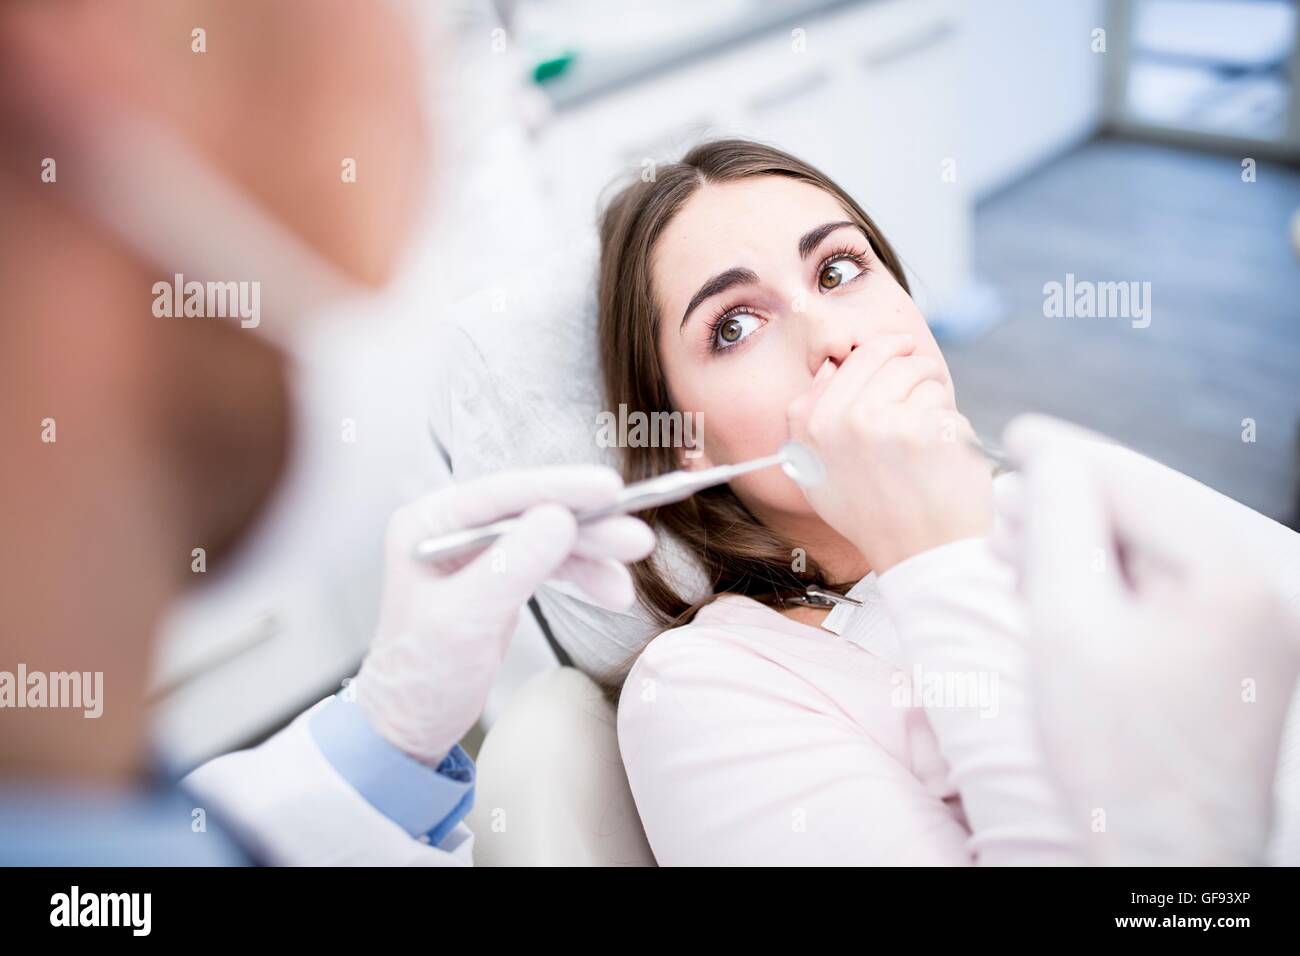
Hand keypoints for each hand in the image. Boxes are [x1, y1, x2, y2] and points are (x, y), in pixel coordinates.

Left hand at [353, 465, 654, 765]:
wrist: (410, 726)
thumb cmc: (420, 678)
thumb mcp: (466, 621)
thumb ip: (511, 567)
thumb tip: (560, 518)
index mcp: (428, 523)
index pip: (503, 494)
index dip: (560, 488)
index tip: (608, 488)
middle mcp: (454, 527)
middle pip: (534, 512)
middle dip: (588, 527)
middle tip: (637, 539)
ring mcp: (480, 552)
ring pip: (550, 538)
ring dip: (593, 555)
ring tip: (627, 578)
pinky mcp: (502, 576)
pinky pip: (551, 563)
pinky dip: (583, 576)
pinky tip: (612, 590)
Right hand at [785, 334, 991, 571]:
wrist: (917, 554)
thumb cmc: (870, 516)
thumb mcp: (813, 473)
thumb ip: (808, 418)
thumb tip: (829, 369)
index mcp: (816, 425)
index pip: (856, 358)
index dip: (885, 348)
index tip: (902, 350)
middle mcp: (848, 419)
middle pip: (895, 359)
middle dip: (916, 367)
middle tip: (926, 387)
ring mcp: (892, 423)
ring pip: (926, 378)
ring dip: (935, 398)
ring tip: (929, 435)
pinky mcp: (932, 431)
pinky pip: (948, 407)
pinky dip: (952, 427)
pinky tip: (941, 457)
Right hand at [998, 414, 1299, 864]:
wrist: (1163, 861)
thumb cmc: (1115, 752)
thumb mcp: (1067, 622)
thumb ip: (1056, 524)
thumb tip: (1047, 457)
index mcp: (1227, 575)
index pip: (1132, 482)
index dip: (1062, 455)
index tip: (1010, 433)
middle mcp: (1251, 592)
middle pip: (1142, 515)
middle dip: (1064, 509)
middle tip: (999, 518)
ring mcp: (1244, 628)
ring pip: (1146, 556)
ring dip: (1077, 549)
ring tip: (1014, 559)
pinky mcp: (1224, 658)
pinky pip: (1157, 597)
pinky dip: (1103, 588)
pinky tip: (1055, 596)